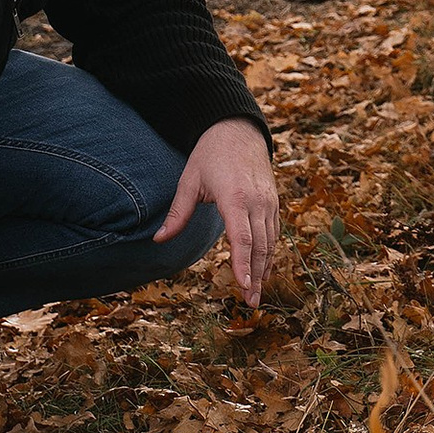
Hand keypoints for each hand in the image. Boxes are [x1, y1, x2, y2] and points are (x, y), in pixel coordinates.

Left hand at [160, 116, 278, 304]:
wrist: (238, 128)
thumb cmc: (210, 154)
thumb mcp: (189, 180)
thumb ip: (178, 213)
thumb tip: (158, 240)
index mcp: (236, 197)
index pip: (242, 238)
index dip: (244, 264)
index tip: (244, 286)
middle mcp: (257, 201)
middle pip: (260, 246)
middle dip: (256, 277)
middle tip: (251, 303)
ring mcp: (269, 202)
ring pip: (271, 242)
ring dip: (265, 269)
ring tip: (257, 294)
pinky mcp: (274, 202)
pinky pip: (274, 232)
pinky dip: (270, 253)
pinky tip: (264, 269)